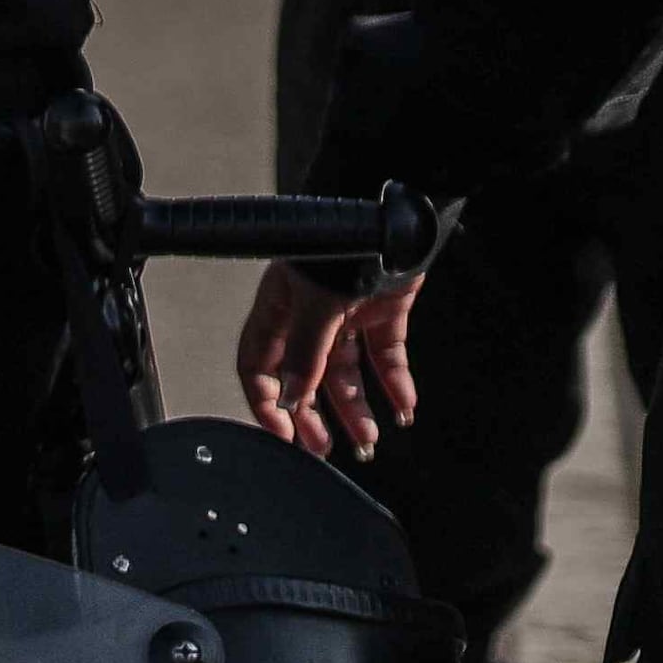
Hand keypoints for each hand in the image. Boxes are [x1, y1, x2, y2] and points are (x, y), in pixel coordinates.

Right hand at [239, 262, 425, 461]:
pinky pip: (386, 356)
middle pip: (303, 376)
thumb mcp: (318, 300)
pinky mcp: (384, 310)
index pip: (259, 364)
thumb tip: (293, 398)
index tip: (284, 435)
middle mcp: (309, 314)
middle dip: (313, 415)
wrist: (399, 212)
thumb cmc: (345, 242)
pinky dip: (395, 384)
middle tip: (325, 450)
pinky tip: (403, 409)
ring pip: (346, 373)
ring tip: (368, 441)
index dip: (267, 401)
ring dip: (356, 408)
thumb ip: (306, 352)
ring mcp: (347, 313)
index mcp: (278, 307)